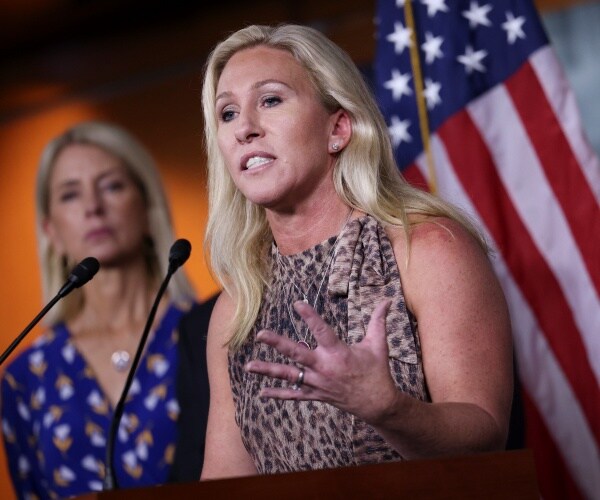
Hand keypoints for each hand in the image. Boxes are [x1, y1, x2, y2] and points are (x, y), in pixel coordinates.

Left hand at [244, 299, 400, 424]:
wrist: (378, 404)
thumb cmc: (377, 372)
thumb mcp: (378, 345)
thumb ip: (378, 321)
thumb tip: (387, 300)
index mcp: (339, 353)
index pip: (321, 331)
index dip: (309, 316)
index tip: (297, 303)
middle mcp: (324, 368)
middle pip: (297, 354)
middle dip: (278, 344)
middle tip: (261, 334)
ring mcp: (318, 383)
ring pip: (289, 376)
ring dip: (268, 370)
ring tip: (248, 366)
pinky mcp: (316, 394)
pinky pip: (294, 395)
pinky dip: (278, 394)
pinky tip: (262, 392)